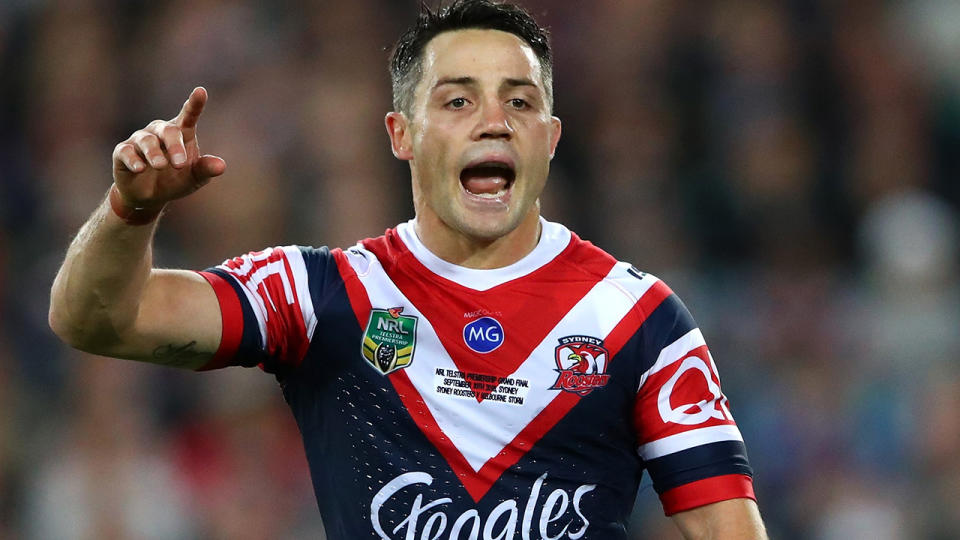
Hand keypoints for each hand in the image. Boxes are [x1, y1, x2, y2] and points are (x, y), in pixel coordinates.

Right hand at [112, 87, 225, 208]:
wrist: (149, 197)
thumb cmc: (175, 181)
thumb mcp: (194, 178)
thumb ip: (205, 169)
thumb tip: (221, 166)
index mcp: (181, 133)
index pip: (189, 115)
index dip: (195, 103)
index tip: (201, 91)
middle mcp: (160, 132)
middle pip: (169, 130)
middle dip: (175, 146)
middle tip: (180, 165)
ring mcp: (140, 140)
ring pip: (147, 140)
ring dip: (154, 154)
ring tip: (160, 166)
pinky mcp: (122, 152)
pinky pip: (126, 151)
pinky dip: (133, 159)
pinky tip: (140, 168)